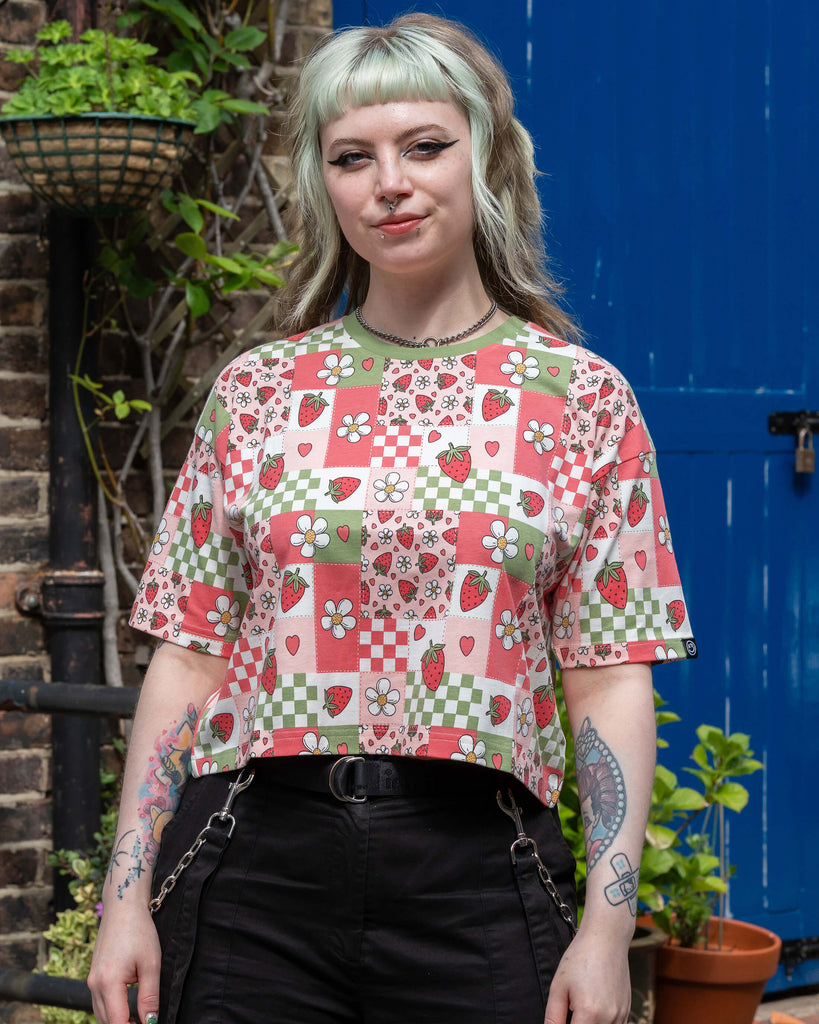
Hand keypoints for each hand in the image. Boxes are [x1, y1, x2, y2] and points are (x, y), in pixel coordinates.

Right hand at [88, 899, 160, 1023]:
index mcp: (108, 982)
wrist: (122, 907)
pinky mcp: (93, 976)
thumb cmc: (139, 931)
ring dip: (117, 1021)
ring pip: (101, 1015)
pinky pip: (99, 1003)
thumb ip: (149, 996)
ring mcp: (91, 981)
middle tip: (146, 1022)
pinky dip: (112, 1012)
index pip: (117, 1022)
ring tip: (138, 1020)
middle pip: (106, 1022)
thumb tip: (150, 1021)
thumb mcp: (151, 963)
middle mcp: (95, 985)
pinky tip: (127, 1011)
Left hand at [543, 927, 630, 1023]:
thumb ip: (553, 1017)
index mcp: (589, 1013)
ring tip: (581, 1002)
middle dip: (577, 1023)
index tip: (561, 1018)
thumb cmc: (580, 958)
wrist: (606, 938)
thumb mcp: (559, 986)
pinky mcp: (627, 1011)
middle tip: (570, 1008)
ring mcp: (621, 1016)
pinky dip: (601, 1022)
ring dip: (589, 1023)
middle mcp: (609, 1019)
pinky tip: (593, 1004)